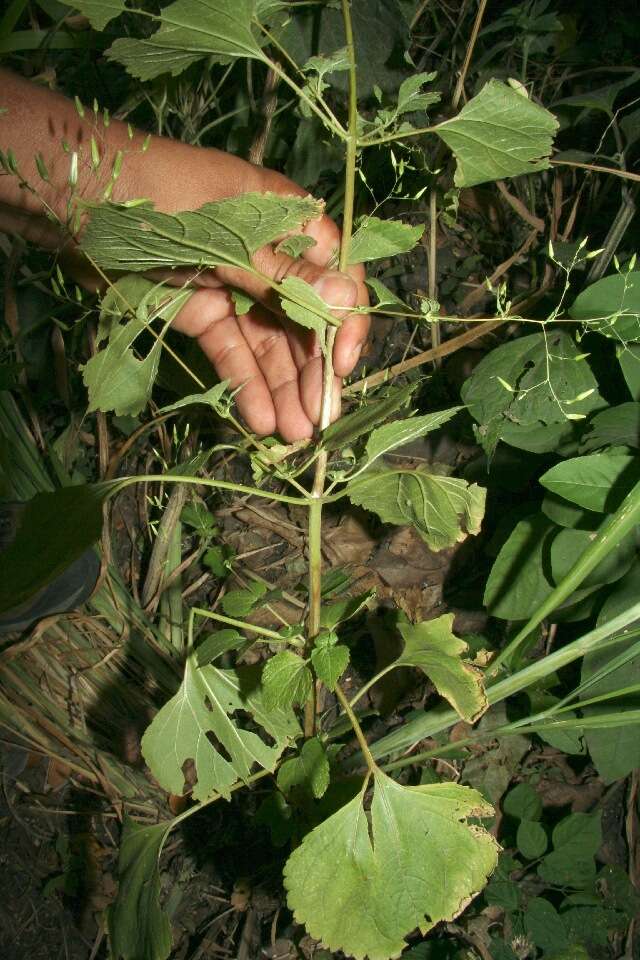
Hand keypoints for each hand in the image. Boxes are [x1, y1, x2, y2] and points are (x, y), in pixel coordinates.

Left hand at [128, 141, 369, 441]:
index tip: (342, 366)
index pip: (335, 275)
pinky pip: (231, 351)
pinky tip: (259, 419)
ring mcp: (234, 286)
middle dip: (312, 371)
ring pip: (269, 343)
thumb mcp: (229, 237)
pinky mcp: (201, 312)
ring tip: (294, 436)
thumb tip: (347, 297)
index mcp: (288, 221)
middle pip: (304, 319)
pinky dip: (244, 383)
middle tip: (321, 421)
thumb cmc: (161, 198)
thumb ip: (286, 277)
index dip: (344, 323)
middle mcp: (268, 256)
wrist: (77, 196)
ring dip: (282, 388)